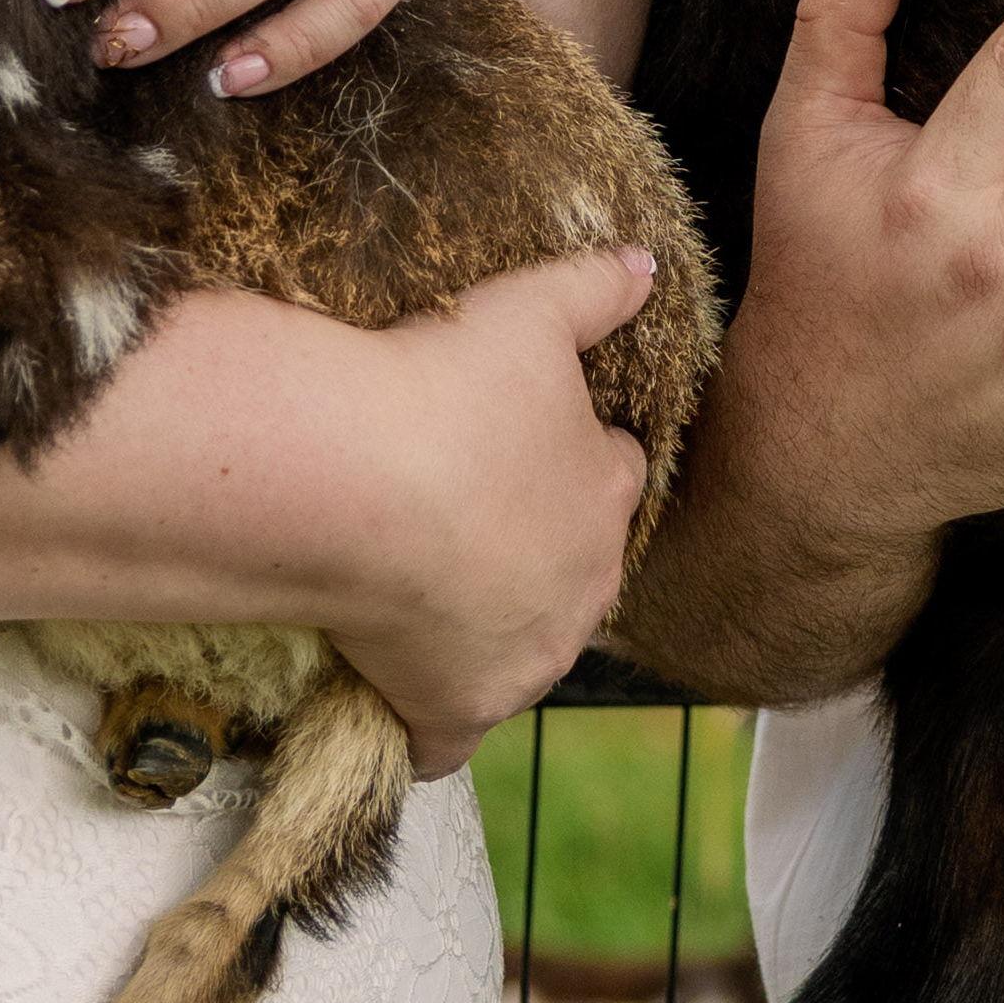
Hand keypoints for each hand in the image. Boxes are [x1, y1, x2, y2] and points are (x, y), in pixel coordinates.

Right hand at [310, 243, 674, 775]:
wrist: (359, 486)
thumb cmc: (447, 390)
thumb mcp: (528, 313)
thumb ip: (592, 289)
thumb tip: (645, 265)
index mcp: (606, 491)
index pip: (613, 473)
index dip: (572, 454)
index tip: (523, 440)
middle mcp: (583, 585)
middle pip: (574, 567)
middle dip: (536, 547)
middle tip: (464, 515)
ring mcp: (524, 657)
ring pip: (525, 646)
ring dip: (491, 624)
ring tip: (426, 591)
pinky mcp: (459, 710)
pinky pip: (451, 737)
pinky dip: (432, 722)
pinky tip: (401, 698)